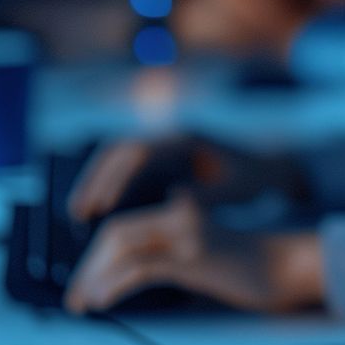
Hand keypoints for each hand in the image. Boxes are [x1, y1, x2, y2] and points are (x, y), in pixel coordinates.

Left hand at [63, 194, 325, 314]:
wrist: (284, 268)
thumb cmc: (244, 268)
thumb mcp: (200, 255)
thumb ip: (168, 255)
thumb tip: (123, 275)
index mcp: (178, 210)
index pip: (123, 227)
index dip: (95, 255)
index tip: (83, 283)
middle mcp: (180, 213)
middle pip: (116, 233)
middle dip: (88, 266)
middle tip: (75, 297)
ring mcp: (187, 232)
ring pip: (122, 247)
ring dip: (93, 277)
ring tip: (82, 302)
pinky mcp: (194, 255)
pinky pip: (141, 268)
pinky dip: (114, 284)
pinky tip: (101, 300)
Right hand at [68, 135, 258, 223]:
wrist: (267, 165)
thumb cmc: (254, 179)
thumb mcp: (235, 190)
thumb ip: (208, 195)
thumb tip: (176, 201)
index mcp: (186, 136)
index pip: (139, 151)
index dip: (115, 178)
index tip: (100, 206)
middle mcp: (171, 132)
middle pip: (120, 148)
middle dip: (95, 178)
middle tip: (77, 211)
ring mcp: (165, 140)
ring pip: (119, 154)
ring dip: (97, 179)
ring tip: (80, 211)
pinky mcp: (164, 154)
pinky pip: (128, 164)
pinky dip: (111, 182)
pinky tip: (98, 206)